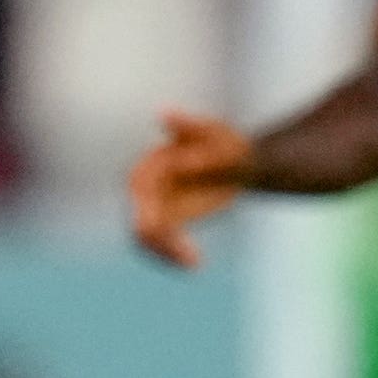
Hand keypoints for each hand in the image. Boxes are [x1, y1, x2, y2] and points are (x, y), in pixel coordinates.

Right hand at [128, 110, 252, 269]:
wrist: (239, 163)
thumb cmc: (225, 143)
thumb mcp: (213, 133)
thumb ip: (190, 127)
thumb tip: (164, 114)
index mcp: (149, 165)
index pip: (138, 192)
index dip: (146, 212)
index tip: (163, 228)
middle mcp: (144, 189)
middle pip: (138, 221)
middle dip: (158, 241)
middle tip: (186, 256)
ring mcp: (153, 207)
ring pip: (145, 239)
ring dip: (165, 254)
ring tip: (192, 262)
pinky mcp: (167, 221)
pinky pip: (161, 245)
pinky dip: (173, 256)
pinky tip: (193, 263)